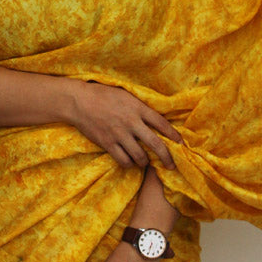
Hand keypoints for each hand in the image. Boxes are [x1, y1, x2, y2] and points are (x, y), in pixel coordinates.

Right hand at [67, 79, 181, 169]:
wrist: (79, 101)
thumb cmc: (104, 95)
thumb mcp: (127, 95)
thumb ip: (141, 108)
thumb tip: (157, 120)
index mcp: (138, 108)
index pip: (162, 124)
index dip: (174, 136)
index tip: (181, 144)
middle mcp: (131, 122)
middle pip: (156, 144)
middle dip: (167, 157)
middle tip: (171, 165)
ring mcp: (119, 134)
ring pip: (140, 156)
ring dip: (145, 161)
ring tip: (145, 161)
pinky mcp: (107, 143)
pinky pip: (123, 160)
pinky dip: (129, 164)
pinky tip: (129, 162)